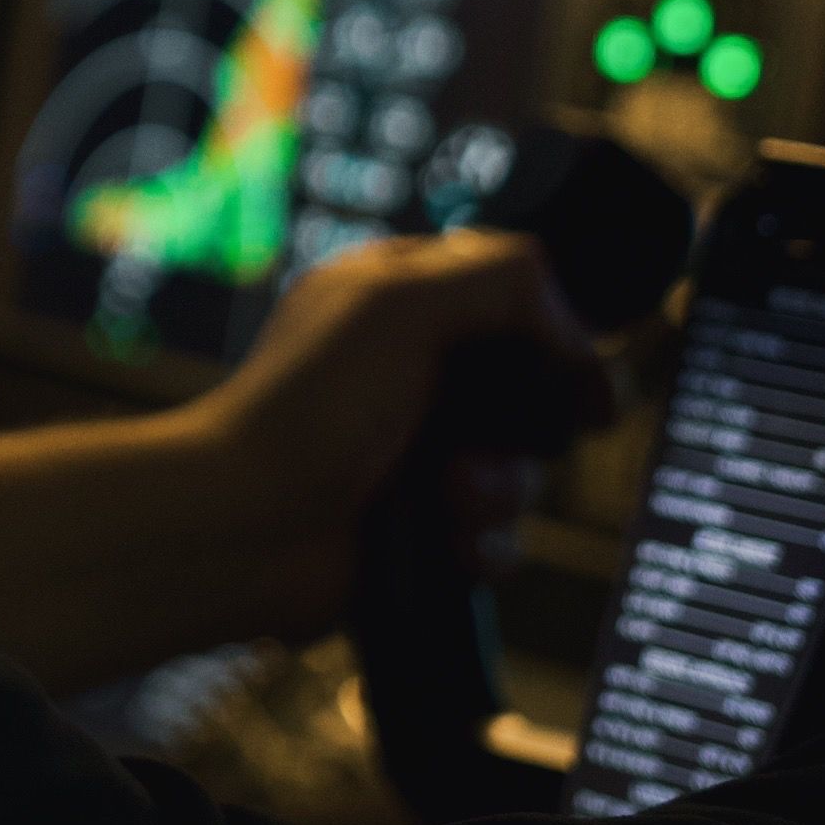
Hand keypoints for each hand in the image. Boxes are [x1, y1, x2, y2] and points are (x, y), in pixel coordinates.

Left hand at [194, 228, 613, 642]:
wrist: (247, 529)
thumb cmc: (309, 406)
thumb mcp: (400, 303)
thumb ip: (499, 279)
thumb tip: (570, 326)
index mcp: (397, 298)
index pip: (511, 293)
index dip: (554, 334)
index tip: (577, 376)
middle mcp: (409, 369)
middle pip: (529, 388)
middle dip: (527, 426)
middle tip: (490, 440)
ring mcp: (416, 450)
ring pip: (520, 468)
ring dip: (498, 488)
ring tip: (449, 498)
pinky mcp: (422, 527)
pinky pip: (498, 536)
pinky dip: (482, 543)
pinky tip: (448, 544)